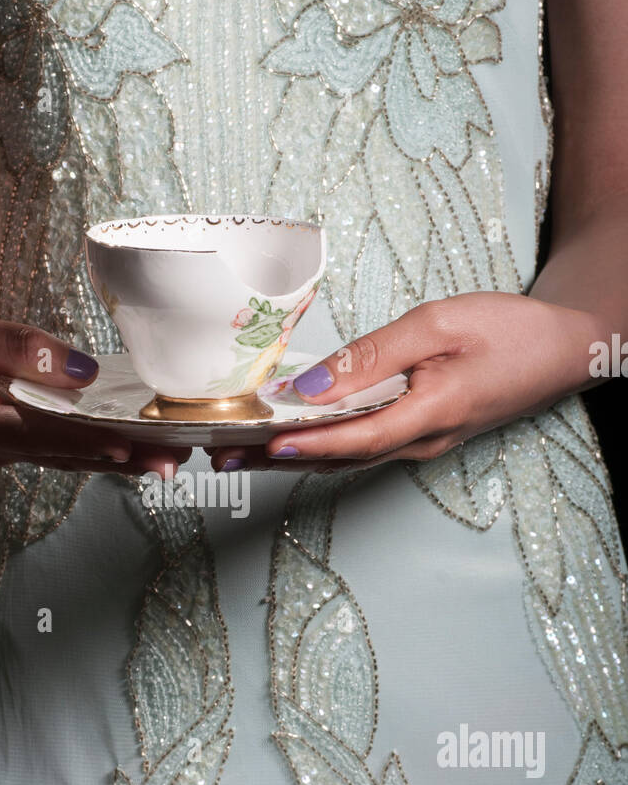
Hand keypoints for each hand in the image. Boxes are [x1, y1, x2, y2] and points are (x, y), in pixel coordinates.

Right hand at [0, 302, 189, 476]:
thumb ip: (18, 348)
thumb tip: (80, 368)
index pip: (42, 434)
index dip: (88, 440)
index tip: (130, 443)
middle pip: (68, 456)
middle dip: (123, 459)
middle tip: (173, 459)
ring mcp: (6, 445)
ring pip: (72, 457)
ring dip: (122, 459)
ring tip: (170, 456)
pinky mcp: (17, 435)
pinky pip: (65, 445)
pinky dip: (102, 446)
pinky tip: (138, 444)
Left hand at [210, 293, 602, 472]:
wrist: (566, 351)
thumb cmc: (510, 332)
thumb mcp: (439, 325)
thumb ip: (373, 356)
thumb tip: (314, 385)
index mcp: (430, 415)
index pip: (355, 439)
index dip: (306, 445)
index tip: (260, 445)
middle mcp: (422, 441)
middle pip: (338, 457)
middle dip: (275, 459)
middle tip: (219, 456)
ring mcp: (422, 442)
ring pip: (346, 456)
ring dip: (291, 455)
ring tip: (237, 451)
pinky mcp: (421, 433)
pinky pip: (362, 445)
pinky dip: (321, 444)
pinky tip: (291, 437)